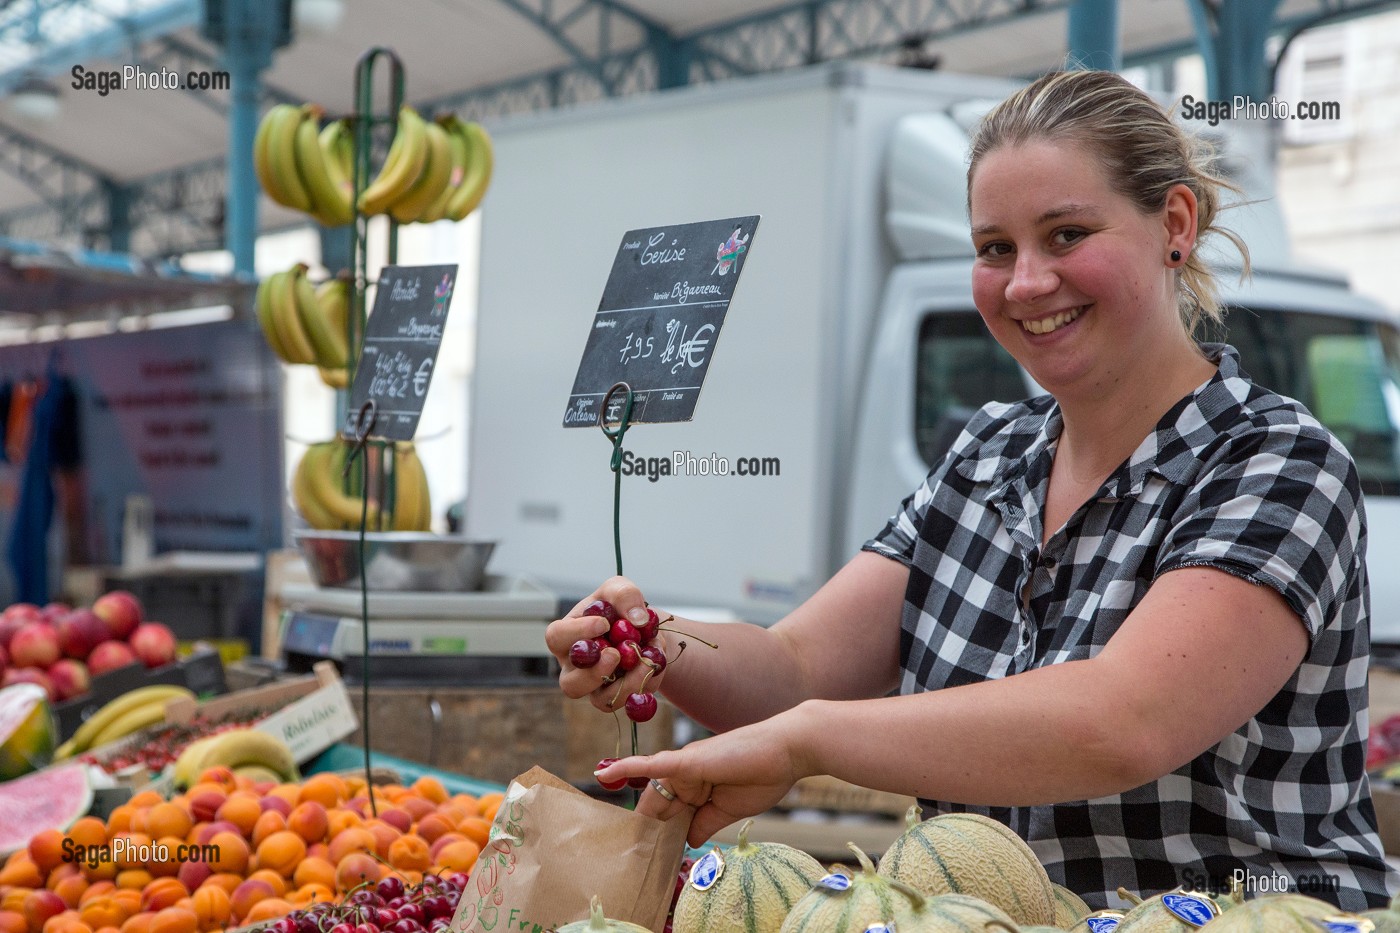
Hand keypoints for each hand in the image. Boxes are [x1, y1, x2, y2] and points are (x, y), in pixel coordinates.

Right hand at [543, 576, 667, 713]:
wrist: (643, 630)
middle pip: (570, 683)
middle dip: (593, 673)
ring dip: (626, 684)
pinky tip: (657, 662)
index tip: (603, 623)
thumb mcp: (620, 590)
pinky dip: (647, 682)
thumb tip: (638, 619)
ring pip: (601, 701)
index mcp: (566, 637)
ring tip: (647, 661)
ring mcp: (596, 687)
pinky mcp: (619, 697)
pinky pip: (629, 701)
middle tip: (615, 654)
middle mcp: (575, 668)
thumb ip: (624, 595)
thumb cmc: (619, 608)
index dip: (577, 633)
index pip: (557, 638)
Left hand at [594, 709, 813, 847]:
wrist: (788, 751)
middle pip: (656, 807)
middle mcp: (685, 775)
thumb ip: (705, 823)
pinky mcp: (688, 761)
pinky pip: (652, 764)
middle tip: (629, 856)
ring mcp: (685, 767)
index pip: (669, 814)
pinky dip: (628, 767)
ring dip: (640, 816)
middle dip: (647, 830)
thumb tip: (687, 841)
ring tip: (616, 838)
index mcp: (696, 787)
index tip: (646, 856)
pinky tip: (604, 773)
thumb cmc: (764, 776)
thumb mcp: (730, 810)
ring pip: (652, 794)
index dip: (658, 834)